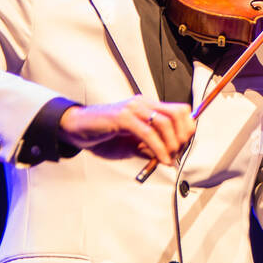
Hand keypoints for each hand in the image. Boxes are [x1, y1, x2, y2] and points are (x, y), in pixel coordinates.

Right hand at [58, 96, 195, 165]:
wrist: (76, 130)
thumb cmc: (103, 136)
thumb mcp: (131, 145)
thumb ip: (149, 148)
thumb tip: (168, 157)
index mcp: (148, 106)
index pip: (180, 111)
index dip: (187, 129)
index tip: (182, 148)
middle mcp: (143, 103)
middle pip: (178, 115)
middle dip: (182, 138)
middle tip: (176, 155)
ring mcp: (133, 108)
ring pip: (165, 123)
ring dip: (171, 144)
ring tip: (167, 159)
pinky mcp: (122, 117)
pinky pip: (148, 133)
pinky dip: (158, 148)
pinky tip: (160, 159)